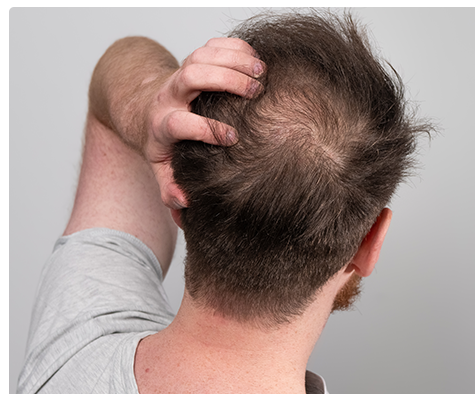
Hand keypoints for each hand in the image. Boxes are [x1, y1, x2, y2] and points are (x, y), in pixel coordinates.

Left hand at [145, 38, 264, 208]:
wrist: (147, 108)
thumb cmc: (163, 142)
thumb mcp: (161, 168)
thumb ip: (170, 188)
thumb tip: (185, 203)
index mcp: (162, 124)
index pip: (178, 123)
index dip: (204, 129)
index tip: (233, 138)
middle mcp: (170, 94)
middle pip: (190, 76)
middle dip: (223, 79)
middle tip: (255, 91)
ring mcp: (181, 73)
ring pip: (201, 55)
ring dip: (233, 59)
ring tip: (262, 72)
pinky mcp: (194, 59)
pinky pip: (212, 45)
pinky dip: (235, 47)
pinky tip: (255, 59)